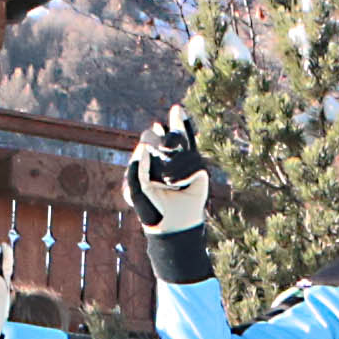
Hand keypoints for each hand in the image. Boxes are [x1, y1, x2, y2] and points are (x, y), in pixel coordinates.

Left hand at [126, 112, 215, 239]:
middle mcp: (173, 157)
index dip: (167, 124)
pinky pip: (196, 164)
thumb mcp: (137, 188)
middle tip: (169, 138)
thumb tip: (145, 145)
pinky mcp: (201, 173)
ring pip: (186, 150)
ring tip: (166, 181)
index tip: (175, 114)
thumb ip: (137, 167)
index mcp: (155, 157)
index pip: (159, 134)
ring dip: (175, 165)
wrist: (169, 224)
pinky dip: (184, 173)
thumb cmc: (151, 206)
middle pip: (177, 133)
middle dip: (175, 132)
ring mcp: (188, 164)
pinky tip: (176, 185)